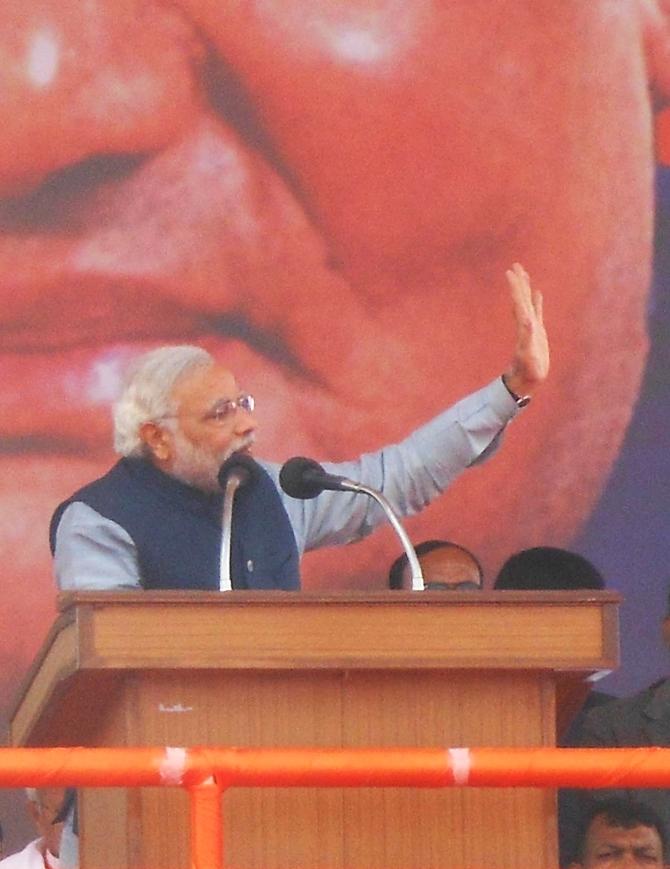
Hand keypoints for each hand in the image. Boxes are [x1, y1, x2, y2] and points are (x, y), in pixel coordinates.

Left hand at [503, 262, 548, 397]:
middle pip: (521, 299)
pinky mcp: (537, 332)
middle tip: (515, 265)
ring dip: (525, 288)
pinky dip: (536, 301)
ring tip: (523, 273)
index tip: (510, 273)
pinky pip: (537, 311)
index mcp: (524, 327)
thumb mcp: (528, 355)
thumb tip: (528, 321)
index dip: (515, 288)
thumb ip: (528, 340)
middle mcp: (525, 324)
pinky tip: (537, 292)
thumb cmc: (528, 371)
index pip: (518, 302)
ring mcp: (531, 326)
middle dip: (518, 283)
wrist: (526, 380)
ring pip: (528, 302)